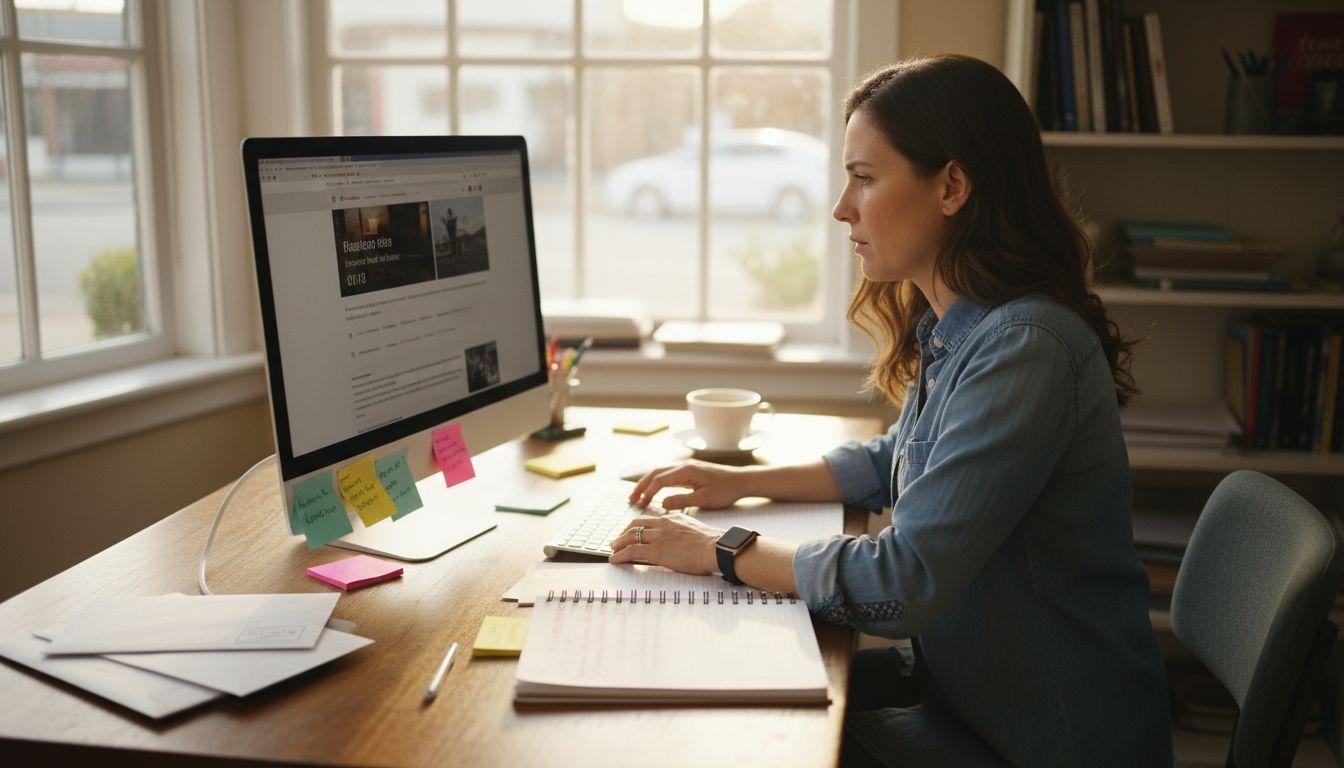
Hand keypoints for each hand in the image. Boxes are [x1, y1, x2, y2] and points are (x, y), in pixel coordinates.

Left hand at [608, 513, 722, 574]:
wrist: (716, 547)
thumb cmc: (712, 544)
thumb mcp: (694, 532)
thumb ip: (682, 533)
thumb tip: (680, 542)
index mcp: (672, 519)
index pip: (649, 520)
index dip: (637, 526)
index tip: (632, 532)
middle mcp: (662, 525)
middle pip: (635, 525)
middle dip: (623, 533)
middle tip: (616, 540)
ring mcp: (658, 537)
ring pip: (630, 537)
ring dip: (618, 544)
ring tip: (612, 550)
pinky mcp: (656, 551)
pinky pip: (631, 551)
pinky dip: (620, 555)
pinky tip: (615, 560)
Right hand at [628, 460, 747, 509]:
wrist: (741, 481)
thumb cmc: (726, 490)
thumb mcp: (704, 499)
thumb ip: (682, 501)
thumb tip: (662, 503)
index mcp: (686, 471)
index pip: (659, 480)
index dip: (647, 493)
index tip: (640, 505)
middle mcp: (683, 466)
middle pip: (655, 473)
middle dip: (640, 486)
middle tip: (630, 500)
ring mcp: (685, 467)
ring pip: (659, 472)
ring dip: (647, 483)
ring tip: (637, 497)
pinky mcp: (689, 471)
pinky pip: (667, 474)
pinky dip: (656, 482)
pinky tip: (653, 491)